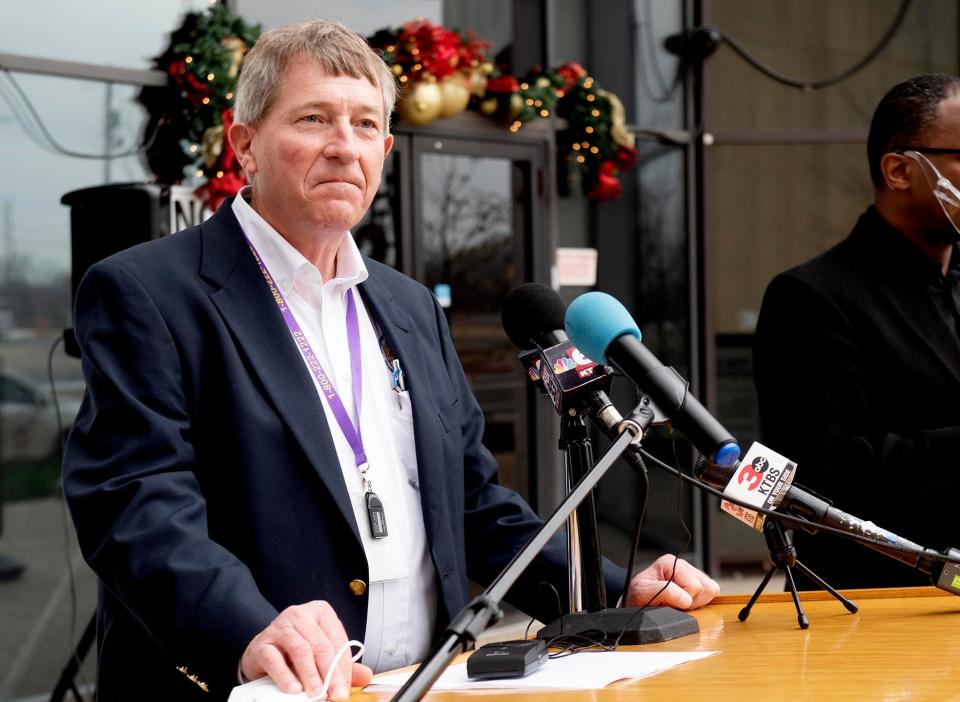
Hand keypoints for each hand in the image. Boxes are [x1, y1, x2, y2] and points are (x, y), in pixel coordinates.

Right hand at [240, 601, 372, 700]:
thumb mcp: (320, 654)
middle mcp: (300, 615)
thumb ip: (342, 664)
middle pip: (321, 646)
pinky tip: (294, 689)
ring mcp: (280, 627)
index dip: (344, 667)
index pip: (338, 640)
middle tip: (336, 694)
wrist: (262, 650)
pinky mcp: (262, 643)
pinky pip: (275, 659)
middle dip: (331, 674)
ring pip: (301, 650)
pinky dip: (286, 676)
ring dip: (310, 675)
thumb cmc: (294, 650)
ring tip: (316, 693)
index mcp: (320, 613)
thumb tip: (366, 675)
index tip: (345, 688)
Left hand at [625, 554, 718, 609]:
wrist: (637, 600)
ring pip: (711, 590)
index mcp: (670, 562)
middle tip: (673, 604)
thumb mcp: (642, 592)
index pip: (693, 585)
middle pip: (706, 587)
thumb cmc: (639, 595)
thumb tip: (685, 598)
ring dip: (696, 602)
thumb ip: (664, 592)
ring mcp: (691, 572)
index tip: (668, 602)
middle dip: (691, 601)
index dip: (684, 600)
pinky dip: (700, 601)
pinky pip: (711, 592)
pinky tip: (685, 602)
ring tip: (678, 603)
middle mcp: (683, 564)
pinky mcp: (698, 582)